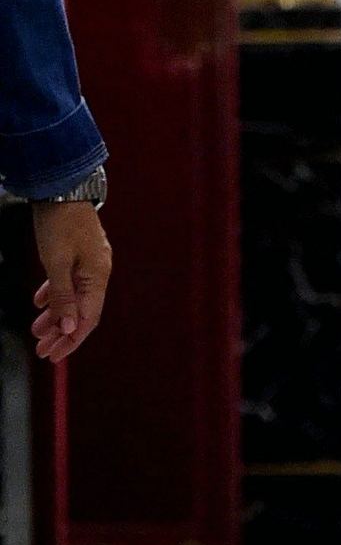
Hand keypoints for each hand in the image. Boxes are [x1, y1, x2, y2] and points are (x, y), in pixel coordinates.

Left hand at [31, 200, 111, 361]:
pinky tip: (40, 303)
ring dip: (56, 316)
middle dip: (62, 333)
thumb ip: (62, 297)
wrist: (62, 188)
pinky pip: (69, 282)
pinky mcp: (80, 255)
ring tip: (37, 330)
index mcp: (98, 276)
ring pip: (74, 298)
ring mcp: (90, 263)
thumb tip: (68, 328)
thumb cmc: (60, 223)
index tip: (53, 356)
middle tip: (42, 351)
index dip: (71, 340)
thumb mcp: (56, 262)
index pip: (87, 318)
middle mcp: (98, 273)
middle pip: (82, 312)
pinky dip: (55, 295)